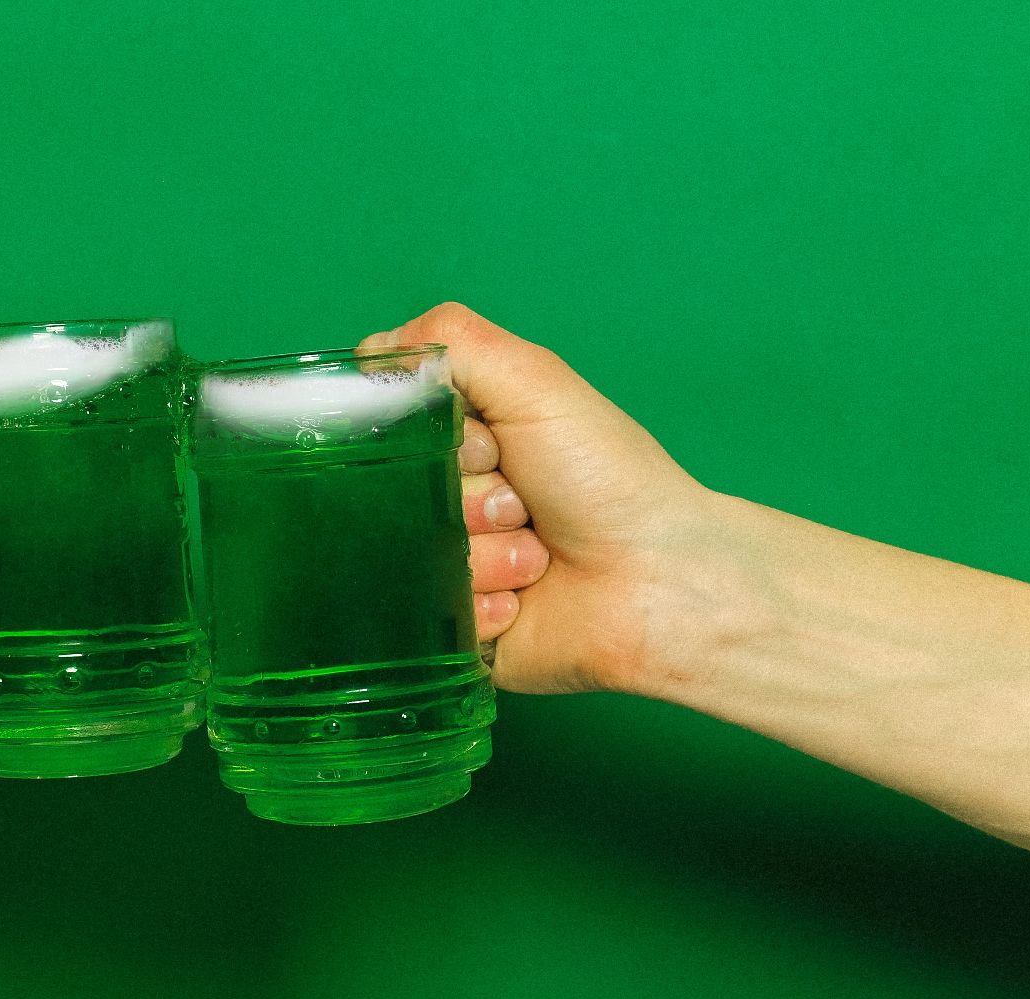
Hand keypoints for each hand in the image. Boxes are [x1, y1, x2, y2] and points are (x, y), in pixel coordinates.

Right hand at [363, 304, 710, 694]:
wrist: (659, 580)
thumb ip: (451, 342)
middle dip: (464, 496)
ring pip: (409, 554)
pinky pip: (426, 610)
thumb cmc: (607, 477)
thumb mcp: (535, 382)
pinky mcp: (454, 626)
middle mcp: (448, 500)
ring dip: (480, 552)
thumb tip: (369, 353)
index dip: (433, 436)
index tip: (485, 442)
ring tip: (535, 554)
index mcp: (462, 441)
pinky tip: (525, 597)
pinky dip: (480, 602)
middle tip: (520, 501)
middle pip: (391, 494)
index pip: (389, 426)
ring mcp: (449, 564)